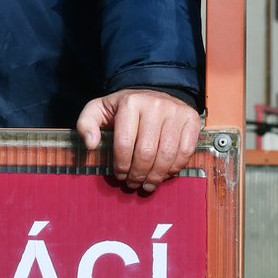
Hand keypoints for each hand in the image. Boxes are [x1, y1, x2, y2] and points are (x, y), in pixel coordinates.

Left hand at [76, 88, 200, 194]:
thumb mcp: (98, 110)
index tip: (119, 175)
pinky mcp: (191, 119)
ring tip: (147, 184)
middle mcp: (155, 104)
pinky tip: (164, 174)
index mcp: (130, 102)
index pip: (124, 143)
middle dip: (138, 174)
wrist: (153, 93)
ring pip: (167, 155)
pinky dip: (174, 168)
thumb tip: (91, 145)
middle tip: (133, 183)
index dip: (121, 165)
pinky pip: (185, 152)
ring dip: (156, 176)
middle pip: (147, 152)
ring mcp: (176, 111)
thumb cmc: (123, 108)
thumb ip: (86, 124)